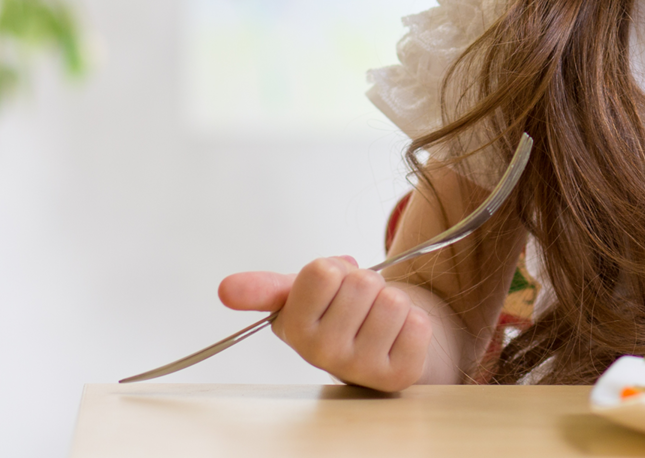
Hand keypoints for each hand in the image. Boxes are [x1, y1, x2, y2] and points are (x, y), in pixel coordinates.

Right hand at [219, 256, 434, 391]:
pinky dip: (415, 321)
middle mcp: (322, 355)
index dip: (336, 269)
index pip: (322, 271)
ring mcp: (361, 368)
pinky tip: (398, 336)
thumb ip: (266, 289)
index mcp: (294, 329)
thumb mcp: (301, 296)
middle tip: (361, 305)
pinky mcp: (399, 374)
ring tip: (378, 319)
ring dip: (393, 301)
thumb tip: (226, 289)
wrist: (381, 346)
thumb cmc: (339, 315)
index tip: (333, 286)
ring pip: (393, 301)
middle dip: (368, 284)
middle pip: (362, 283)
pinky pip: (418, 324)